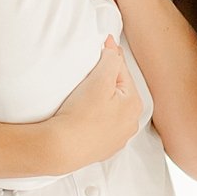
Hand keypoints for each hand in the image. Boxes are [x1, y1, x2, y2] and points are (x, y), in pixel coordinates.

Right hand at [45, 37, 142, 172]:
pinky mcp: (103, 148)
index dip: (107, 57)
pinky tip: (82, 115)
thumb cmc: (81, 114)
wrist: (61, 148)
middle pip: (117, 90)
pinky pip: (101, 124)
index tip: (96, 48)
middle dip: (104, 80)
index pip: (121, 71)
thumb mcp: (99, 80)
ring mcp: (118, 138)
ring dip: (100, 99)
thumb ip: (110, 59)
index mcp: (134, 104)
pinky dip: (94, 116)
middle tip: (85, 76)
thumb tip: (114, 47)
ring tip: (82, 97)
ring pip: (110, 107)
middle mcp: (131, 123)